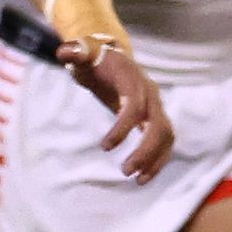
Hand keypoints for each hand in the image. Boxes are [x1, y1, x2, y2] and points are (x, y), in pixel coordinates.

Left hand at [58, 38, 173, 179]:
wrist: (111, 57)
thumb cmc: (94, 59)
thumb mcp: (83, 52)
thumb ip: (76, 52)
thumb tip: (65, 51)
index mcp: (132, 79)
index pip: (134, 106)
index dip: (122, 127)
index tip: (104, 147)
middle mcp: (150, 93)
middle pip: (158, 125)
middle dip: (145, 150)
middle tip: (125, 172)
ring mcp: (156, 106)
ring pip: (166, 135)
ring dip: (156, 159)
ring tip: (138, 179)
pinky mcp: (155, 117)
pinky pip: (164, 141)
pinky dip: (158, 159)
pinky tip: (144, 176)